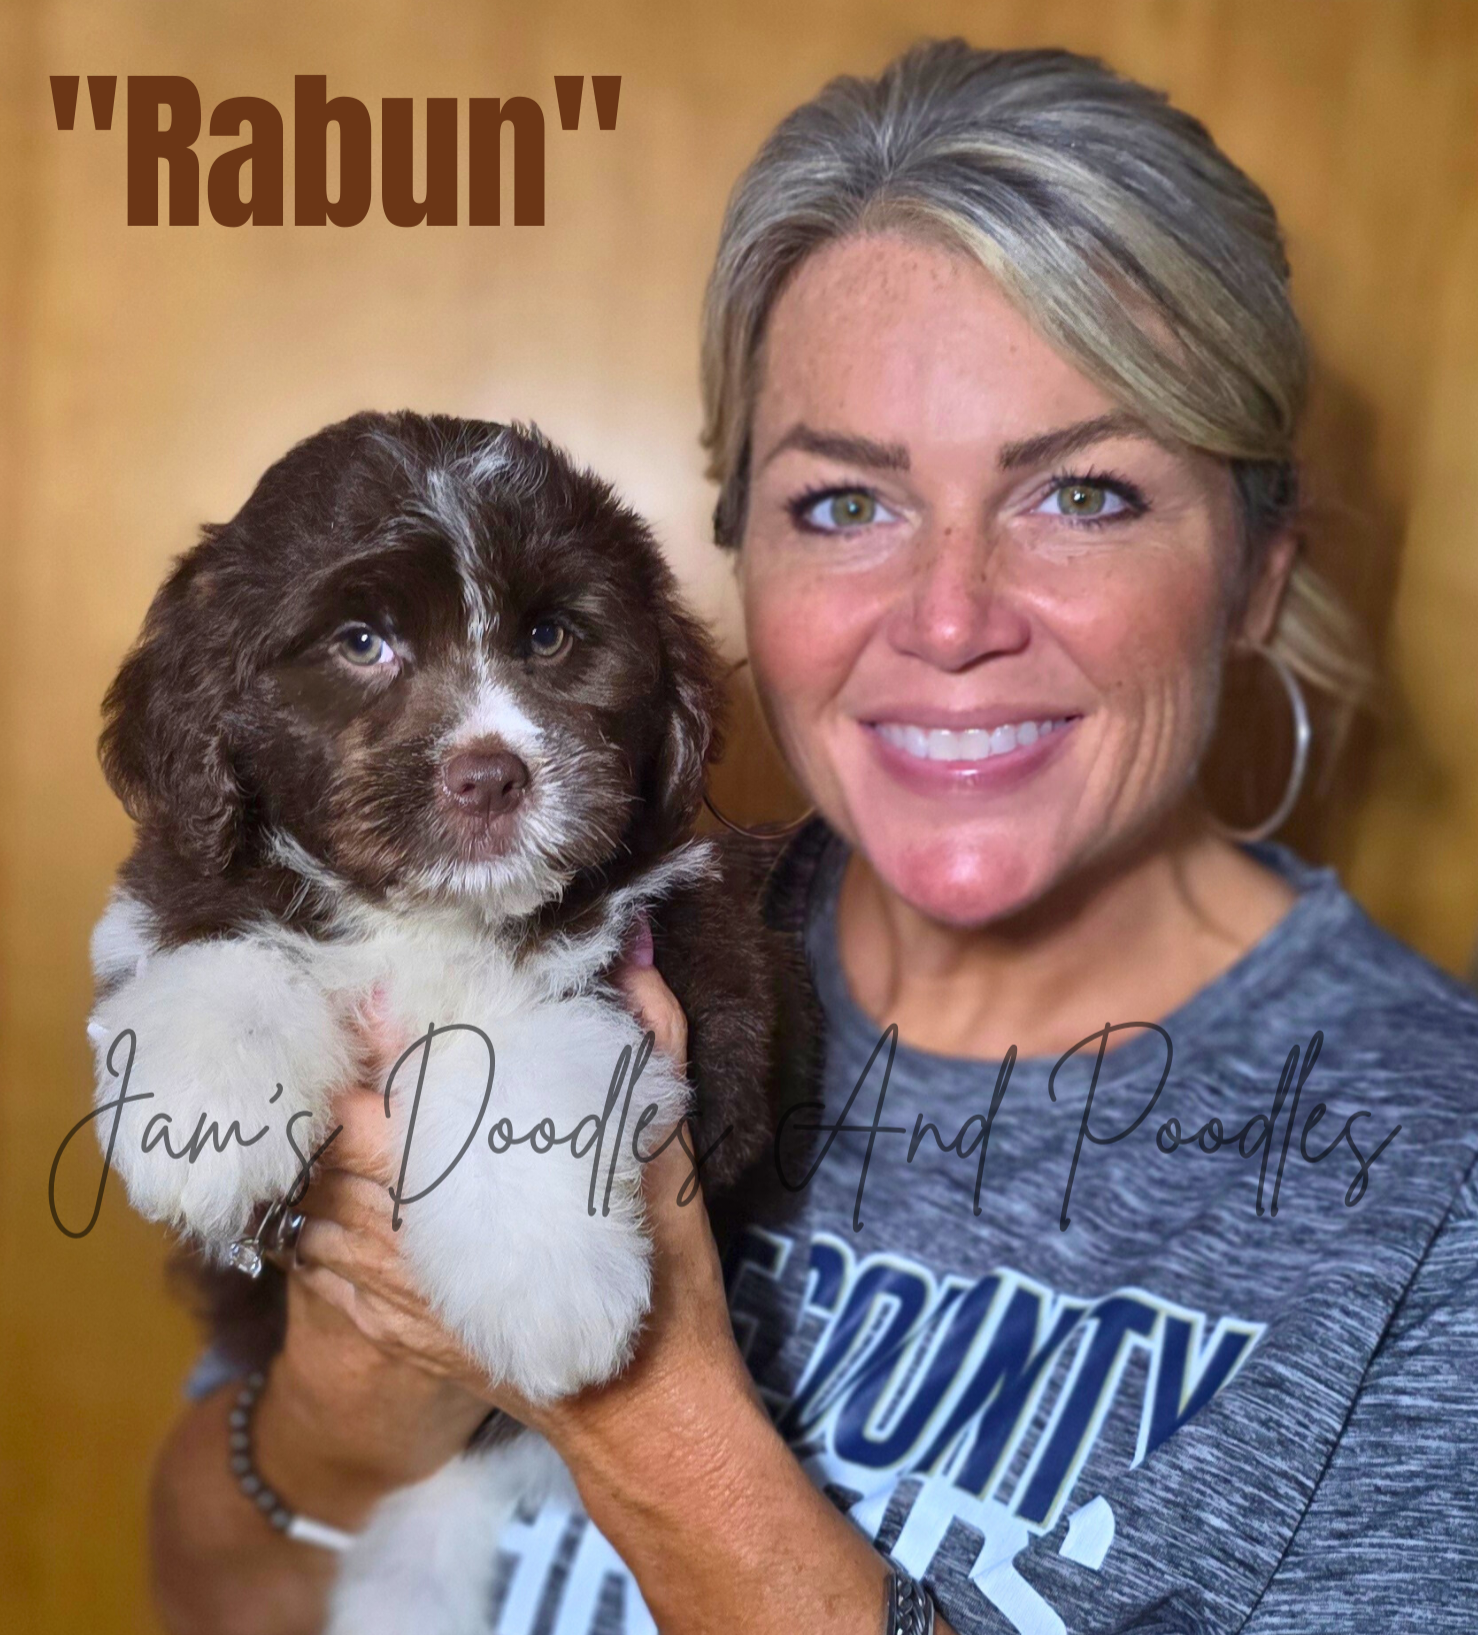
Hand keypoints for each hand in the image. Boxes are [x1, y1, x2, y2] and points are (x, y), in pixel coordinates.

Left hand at [285, 912, 728, 1442]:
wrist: (644, 1410)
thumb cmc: (660, 1271)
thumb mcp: (664, 1146)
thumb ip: (647, 1035)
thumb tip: (632, 944)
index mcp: (473, 1171)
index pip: (391, 1086)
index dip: (372, 1035)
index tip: (372, 991)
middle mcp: (413, 1226)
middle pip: (333, 1138)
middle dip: (338, 1088)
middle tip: (348, 1042)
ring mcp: (389, 1284)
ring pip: (312, 1199)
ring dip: (319, 1152)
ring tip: (334, 1107)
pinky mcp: (384, 1326)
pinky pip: (316, 1263)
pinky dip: (315, 1221)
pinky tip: (336, 1196)